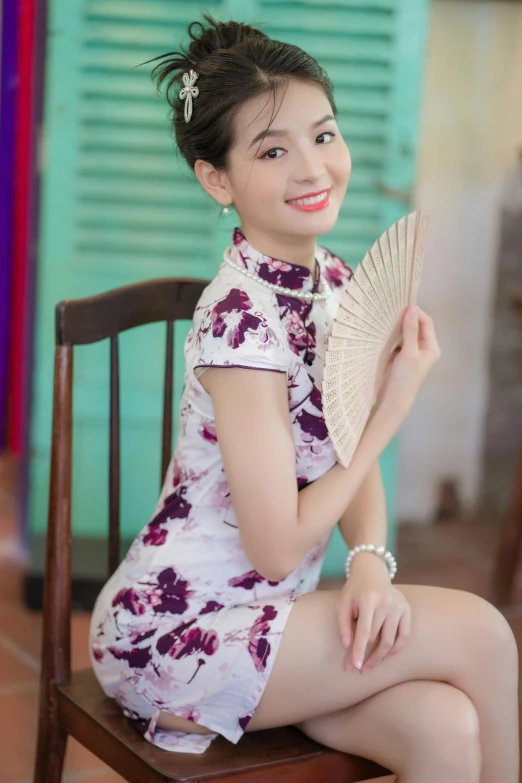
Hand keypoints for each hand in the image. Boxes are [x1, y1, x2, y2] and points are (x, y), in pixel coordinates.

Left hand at [337, 554, 410, 672]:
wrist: (372, 572)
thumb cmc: (354, 590)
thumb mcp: (343, 602)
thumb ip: (343, 624)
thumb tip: (347, 645)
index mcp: (369, 599)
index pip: (365, 631)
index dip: (359, 650)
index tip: (355, 666)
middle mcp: (387, 602)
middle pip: (376, 638)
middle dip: (366, 656)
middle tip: (358, 669)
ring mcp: (399, 606)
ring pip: (390, 640)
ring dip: (380, 658)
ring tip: (370, 667)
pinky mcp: (407, 609)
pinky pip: (404, 636)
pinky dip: (396, 649)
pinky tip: (386, 657)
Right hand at [376, 306, 440, 417]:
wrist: (393, 400)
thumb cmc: (404, 377)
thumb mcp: (409, 352)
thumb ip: (410, 331)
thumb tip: (412, 309)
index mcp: (431, 347)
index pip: (426, 323)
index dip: (416, 313)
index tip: (402, 307)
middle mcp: (423, 349)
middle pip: (417, 327)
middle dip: (407, 319)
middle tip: (392, 311)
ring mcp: (412, 353)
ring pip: (407, 334)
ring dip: (399, 327)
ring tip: (387, 320)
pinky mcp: (400, 357)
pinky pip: (398, 341)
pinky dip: (393, 336)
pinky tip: (384, 333)